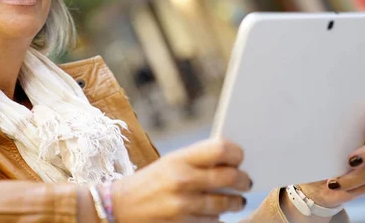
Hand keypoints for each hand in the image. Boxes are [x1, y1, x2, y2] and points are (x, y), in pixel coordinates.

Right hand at [112, 138, 251, 222]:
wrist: (118, 207)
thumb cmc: (149, 182)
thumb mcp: (169, 163)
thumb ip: (197, 161)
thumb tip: (231, 161)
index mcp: (178, 158)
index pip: (220, 149)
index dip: (236, 153)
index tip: (239, 157)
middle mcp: (182, 180)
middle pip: (230, 177)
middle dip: (243, 180)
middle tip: (246, 181)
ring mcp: (183, 205)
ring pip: (225, 203)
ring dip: (236, 202)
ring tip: (237, 200)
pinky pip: (212, 221)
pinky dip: (217, 217)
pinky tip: (216, 212)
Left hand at [298, 104, 364, 207]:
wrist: (312, 178)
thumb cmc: (312, 149)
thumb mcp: (312, 135)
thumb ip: (318, 126)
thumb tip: (307, 119)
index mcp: (362, 120)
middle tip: (351, 160)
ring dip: (356, 176)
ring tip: (333, 181)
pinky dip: (353, 186)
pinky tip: (336, 186)